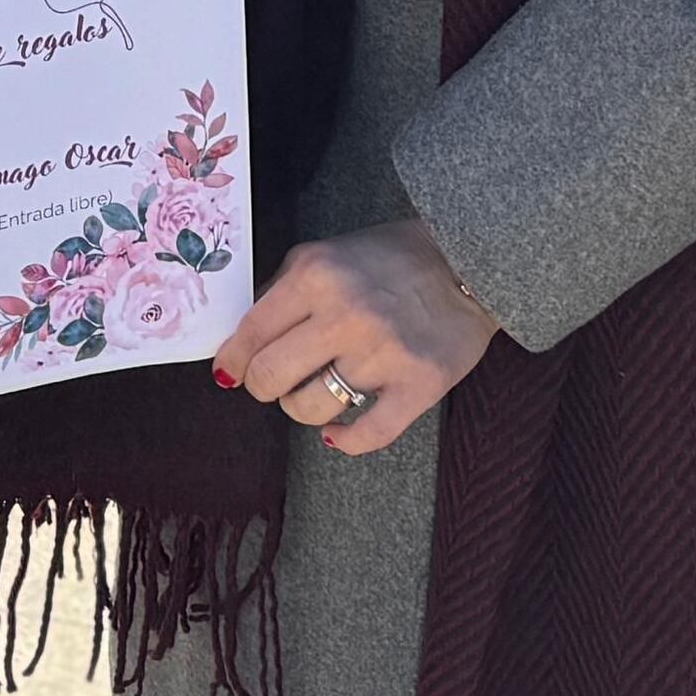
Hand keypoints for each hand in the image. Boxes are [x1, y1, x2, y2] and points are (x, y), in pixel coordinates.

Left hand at [211, 222, 497, 456]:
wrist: (465, 261)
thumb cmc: (387, 258)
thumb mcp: (323, 255)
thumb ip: (282, 291)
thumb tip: (240, 341)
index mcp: (315, 276)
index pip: (251, 334)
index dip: (234, 361)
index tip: (230, 373)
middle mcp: (346, 314)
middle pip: (271, 377)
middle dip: (264, 387)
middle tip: (276, 382)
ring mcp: (384, 353)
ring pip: (311, 410)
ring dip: (304, 408)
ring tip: (317, 391)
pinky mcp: (419, 384)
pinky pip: (368, 435)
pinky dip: (344, 440)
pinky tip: (337, 431)